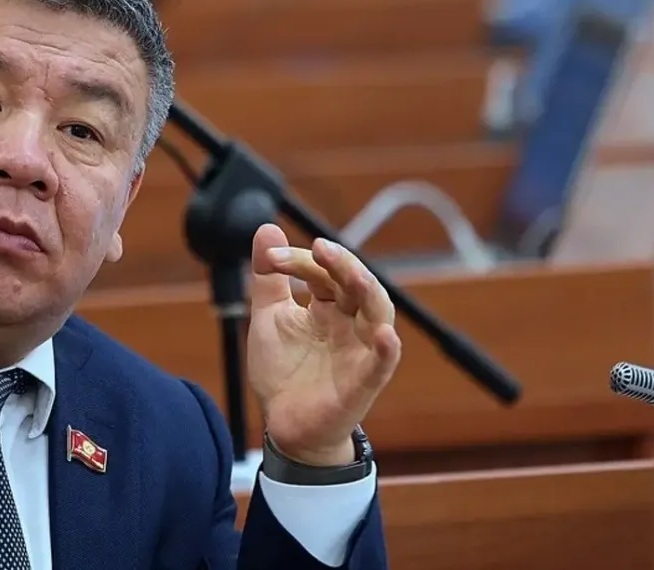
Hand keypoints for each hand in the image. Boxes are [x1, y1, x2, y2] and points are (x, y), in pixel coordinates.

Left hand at [246, 223, 400, 466]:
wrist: (284, 426)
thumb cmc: (284, 372)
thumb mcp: (270, 318)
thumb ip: (269, 278)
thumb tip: (267, 228)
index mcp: (330, 307)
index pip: (323, 272)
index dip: (299, 261)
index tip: (270, 258)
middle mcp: (351, 324)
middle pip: (358, 284)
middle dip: (340, 263)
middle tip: (319, 248)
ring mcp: (360, 351)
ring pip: (378, 314)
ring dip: (367, 289)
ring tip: (349, 272)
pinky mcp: (364, 383)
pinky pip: (382, 364)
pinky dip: (386, 349)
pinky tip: (383, 335)